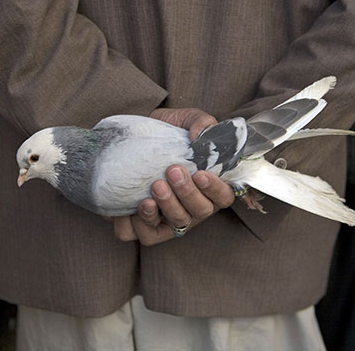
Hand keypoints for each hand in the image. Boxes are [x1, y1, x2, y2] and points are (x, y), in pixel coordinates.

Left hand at [112, 108, 234, 245]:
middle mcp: (192, 207)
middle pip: (199, 212)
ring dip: (166, 208)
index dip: (215, 189)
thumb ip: (200, 122)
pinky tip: (133, 205)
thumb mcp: (185, 119)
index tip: (200, 173)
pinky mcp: (144, 227)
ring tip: (154, 186)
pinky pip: (142, 236)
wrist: (131, 142)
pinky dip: (137, 225)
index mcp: (208, 186)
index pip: (223, 197)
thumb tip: (200, 135)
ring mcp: (169, 220)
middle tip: (172, 171)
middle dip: (187, 193)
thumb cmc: (165, 134)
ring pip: (174, 224)